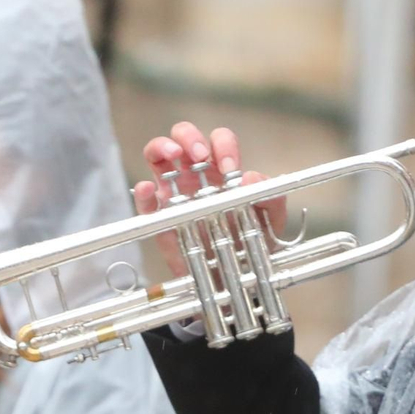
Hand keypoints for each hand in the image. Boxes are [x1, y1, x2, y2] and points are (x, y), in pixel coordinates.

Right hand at [132, 122, 285, 274]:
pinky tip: (149, 189)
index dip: (223, 146)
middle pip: (183, 136)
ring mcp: (173, 193)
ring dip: (161, 146)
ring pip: (157, 155)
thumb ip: (270, 196)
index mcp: (222, 170)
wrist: (236, 276)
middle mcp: (195, 175)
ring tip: (173, 154)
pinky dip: (143, 191)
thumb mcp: (271, 219)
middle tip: (199, 155)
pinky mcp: (158, 217)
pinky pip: (144, 200)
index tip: (230, 169)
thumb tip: (250, 177)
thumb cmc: (252, 243)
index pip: (219, 141)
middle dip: (189, 137)